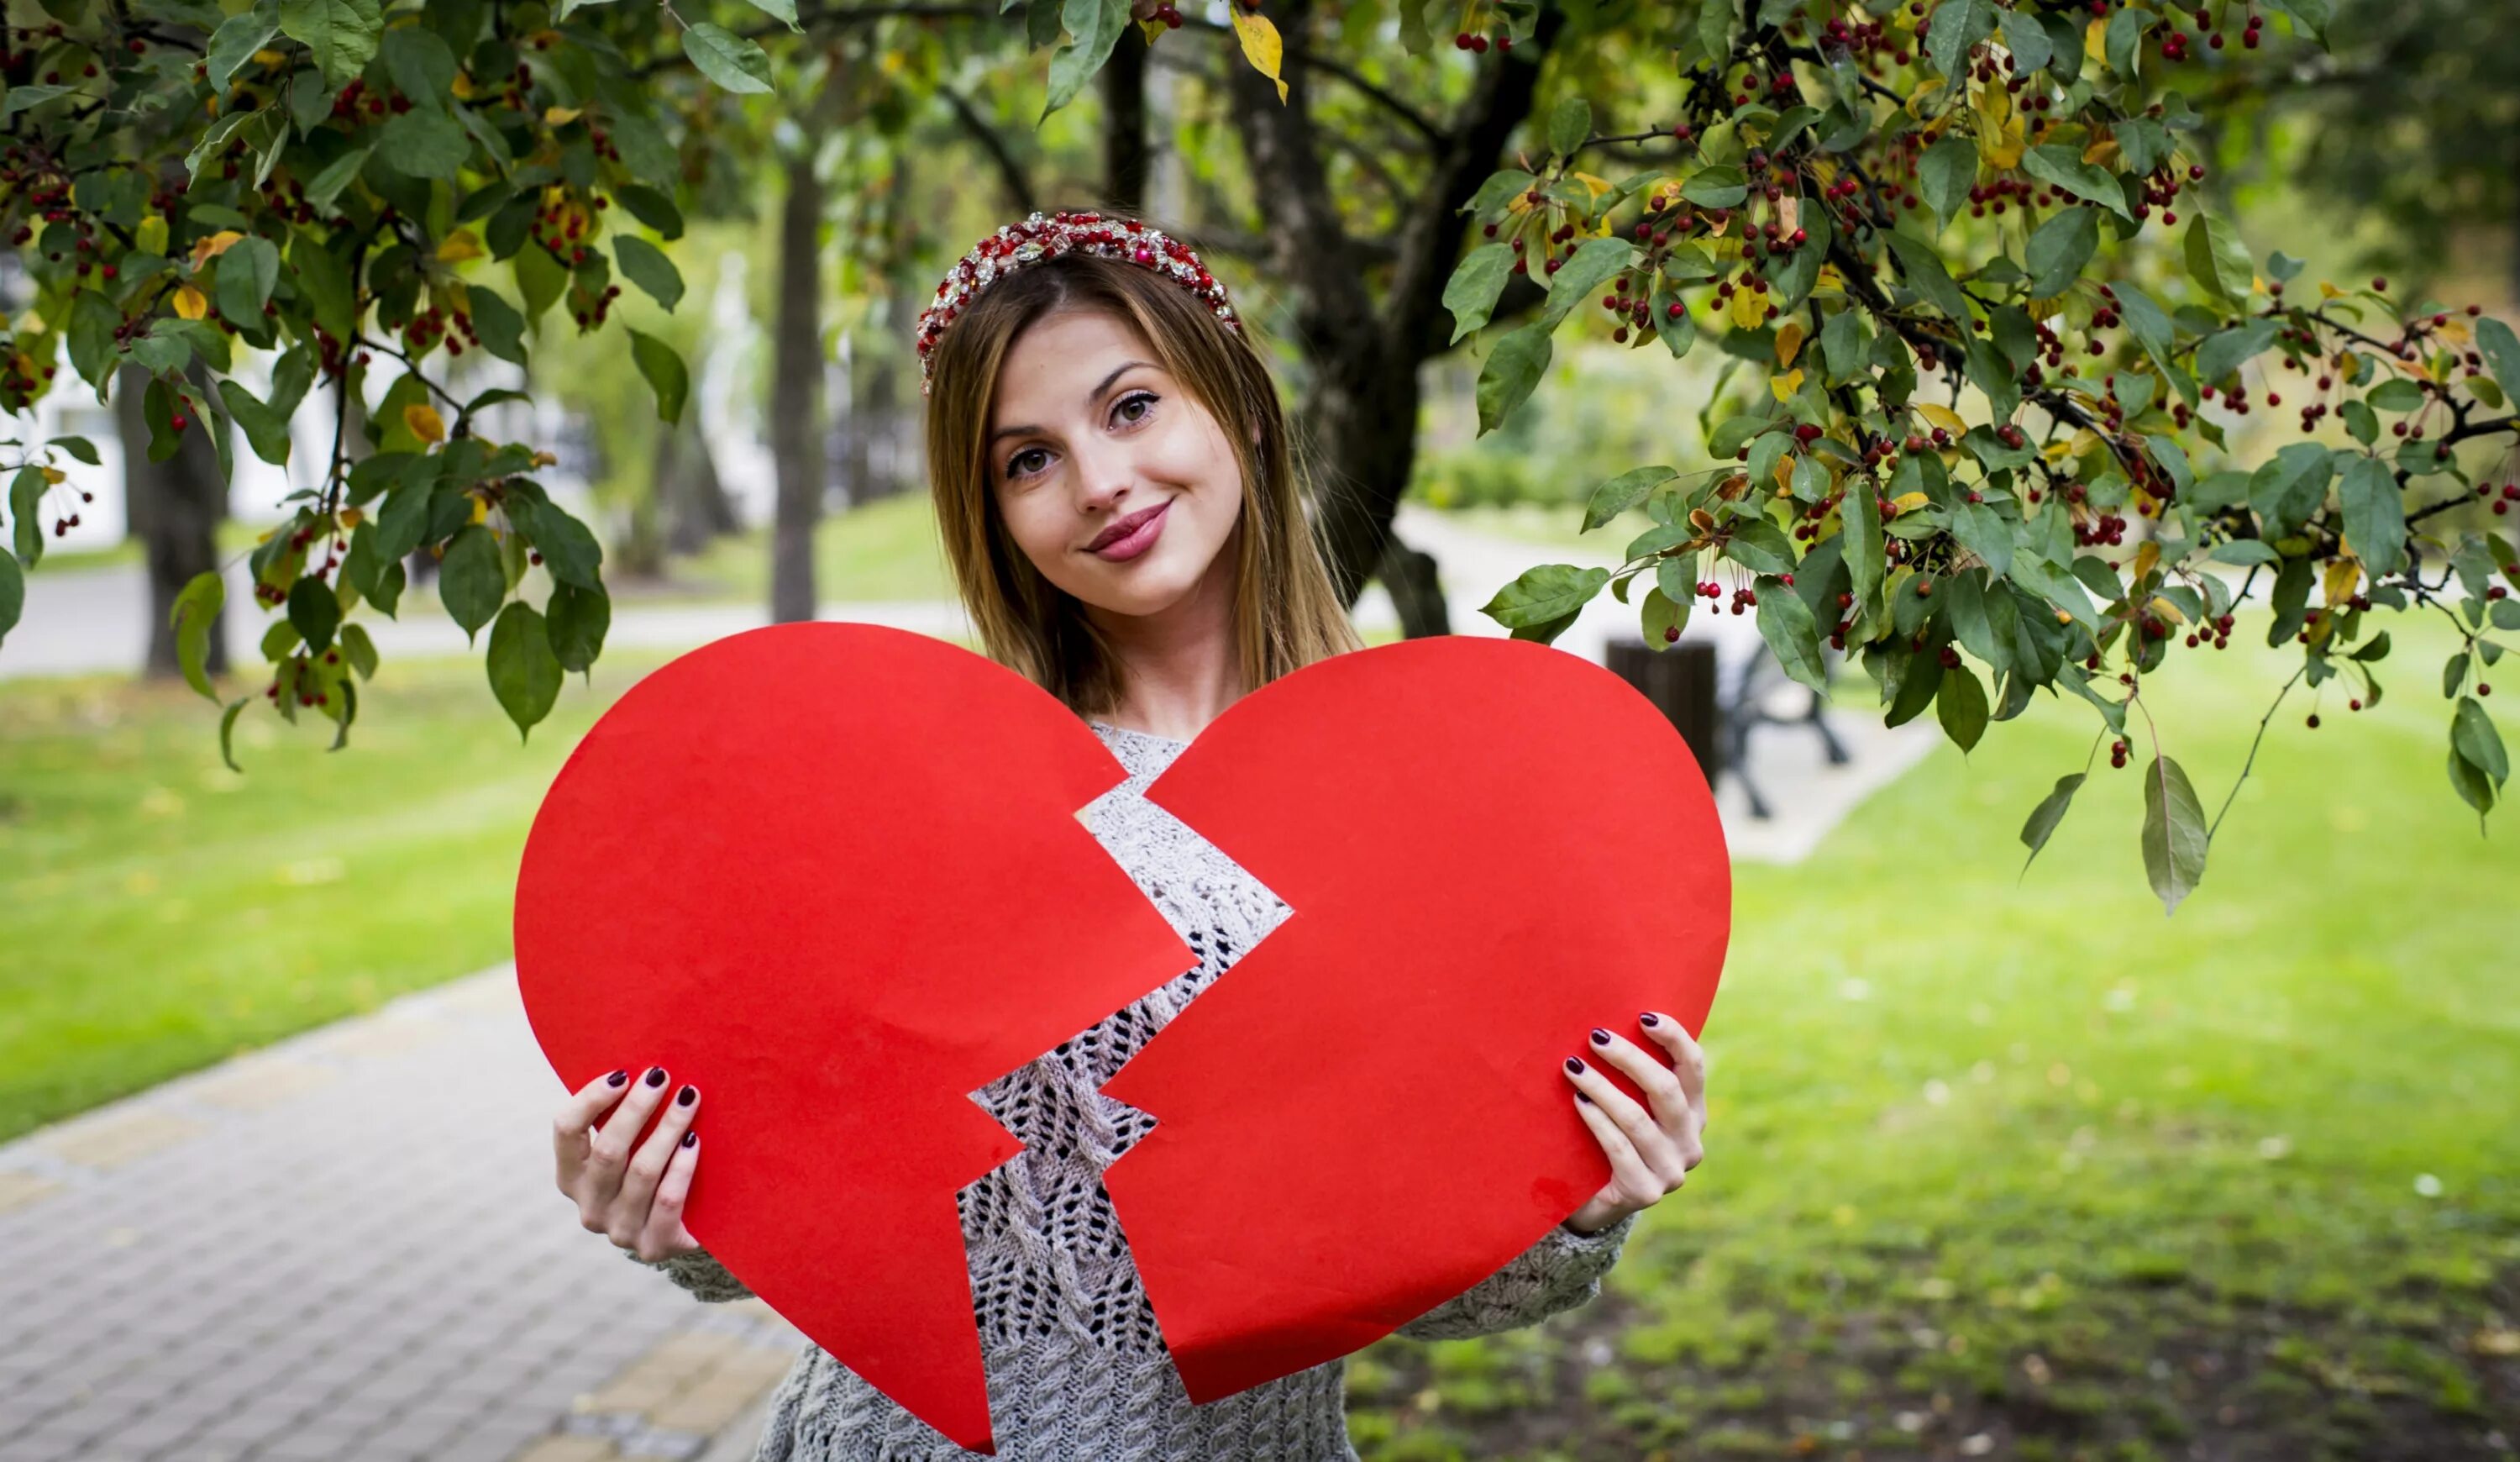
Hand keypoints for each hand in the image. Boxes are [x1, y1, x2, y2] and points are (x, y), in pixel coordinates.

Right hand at [552, 1063, 705, 1261]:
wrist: (684, 1228)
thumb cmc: (655, 1169)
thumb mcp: (630, 1146)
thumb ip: (623, 1117)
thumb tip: (642, 1067)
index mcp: (572, 1175)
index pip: (566, 1131)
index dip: (590, 1099)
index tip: (622, 1073)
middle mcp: (589, 1205)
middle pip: (610, 1150)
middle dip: (637, 1108)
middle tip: (662, 1076)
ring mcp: (619, 1229)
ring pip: (642, 1172)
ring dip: (668, 1129)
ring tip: (689, 1098)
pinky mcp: (653, 1245)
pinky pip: (668, 1200)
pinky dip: (682, 1167)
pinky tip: (696, 1142)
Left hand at [1557, 1012, 1707, 1234]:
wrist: (1591, 1201)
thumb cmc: (1606, 1136)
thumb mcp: (1628, 1103)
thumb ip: (1631, 1075)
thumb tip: (1607, 1024)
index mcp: (1693, 1113)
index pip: (1694, 1066)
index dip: (1674, 1038)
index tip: (1644, 1016)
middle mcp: (1690, 1142)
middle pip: (1665, 1088)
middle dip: (1629, 1058)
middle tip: (1595, 1037)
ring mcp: (1670, 1171)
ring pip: (1638, 1118)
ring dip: (1602, 1087)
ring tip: (1573, 1067)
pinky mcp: (1645, 1192)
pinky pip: (1619, 1148)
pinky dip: (1597, 1120)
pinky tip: (1578, 1101)